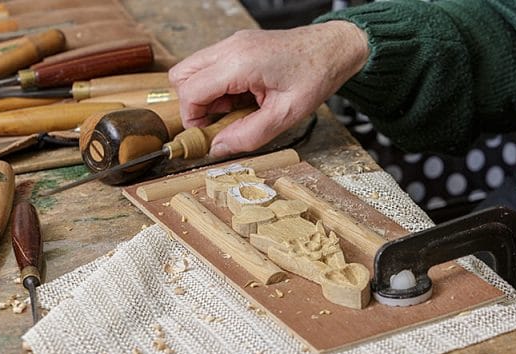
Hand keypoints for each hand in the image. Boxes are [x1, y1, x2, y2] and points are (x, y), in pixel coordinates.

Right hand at [168, 21, 367, 156]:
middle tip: (220, 121)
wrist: (333, 49)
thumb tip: (218, 149)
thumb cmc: (315, 76)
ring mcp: (232, 42)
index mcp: (240, 63)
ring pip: (192, 70)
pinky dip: (216, 85)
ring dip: (204, 95)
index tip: (208, 134)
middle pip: (181, 77)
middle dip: (193, 105)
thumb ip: (248, 135)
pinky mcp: (238, 45)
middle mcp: (230, 47)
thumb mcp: (284, 116)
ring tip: (235, 108)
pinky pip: (210, 66)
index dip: (192, 118)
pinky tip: (241, 97)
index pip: (190, 91)